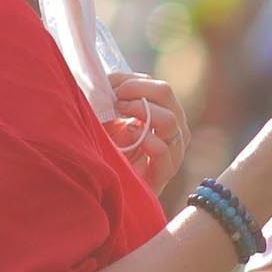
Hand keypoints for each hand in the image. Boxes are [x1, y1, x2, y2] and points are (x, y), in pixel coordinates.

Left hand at [105, 72, 186, 192]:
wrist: (100, 192)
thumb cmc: (103, 152)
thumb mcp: (105, 120)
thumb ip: (111, 99)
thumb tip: (106, 78)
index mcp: (161, 115)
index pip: (158, 87)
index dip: (134, 80)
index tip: (110, 83)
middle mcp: (171, 132)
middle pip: (167, 95)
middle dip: (139, 90)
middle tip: (116, 96)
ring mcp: (171, 153)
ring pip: (171, 121)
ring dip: (143, 110)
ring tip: (121, 112)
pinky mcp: (162, 175)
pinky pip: (164, 152)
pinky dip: (147, 139)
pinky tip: (130, 134)